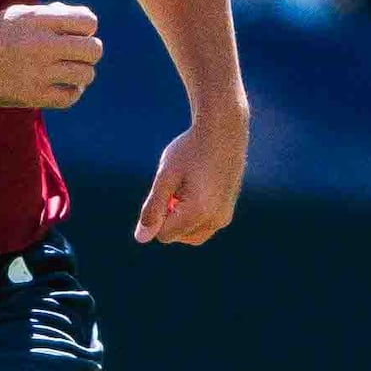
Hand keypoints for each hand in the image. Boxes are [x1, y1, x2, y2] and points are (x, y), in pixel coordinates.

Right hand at [0, 2, 99, 109]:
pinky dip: (72, 92)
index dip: (86, 29)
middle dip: (89, 51)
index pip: (89, 22)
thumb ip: (50, 15)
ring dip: (81, 73)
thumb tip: (85, 22)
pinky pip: (71, 97)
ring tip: (67, 71)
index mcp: (38, 21)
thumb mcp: (17, 15)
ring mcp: (37, 72)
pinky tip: (63, 86)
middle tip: (75, 55)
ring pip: (87, 74)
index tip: (73, 35)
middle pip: (94, 49)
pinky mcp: (32, 96)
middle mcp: (40, 45)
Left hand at [132, 107, 244, 245]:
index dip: (156, 215)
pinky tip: (194, 188)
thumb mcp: (165, 177)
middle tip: (173, 190)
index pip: (164, 235)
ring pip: (192, 234)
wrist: (223, 132)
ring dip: (181, 218)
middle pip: (178, 237)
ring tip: (184, 189)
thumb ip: (152, 209)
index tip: (164, 190)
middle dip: (169, 220)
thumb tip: (141, 238)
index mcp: (199, 212)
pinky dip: (193, 215)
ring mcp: (225, 216)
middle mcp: (216, 219)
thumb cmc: (190, 150)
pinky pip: (204, 225)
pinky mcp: (228, 210)